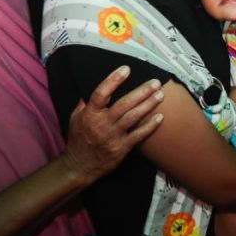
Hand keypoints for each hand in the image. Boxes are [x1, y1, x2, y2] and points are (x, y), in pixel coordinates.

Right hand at [62, 67, 164, 183]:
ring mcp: (113, 136)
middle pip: (124, 104)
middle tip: (155, 82)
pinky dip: (150, 126)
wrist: (79, 166)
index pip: (101, 93)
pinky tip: (160, 117)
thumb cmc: (78, 140)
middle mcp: (102, 123)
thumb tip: (89, 88)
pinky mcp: (122, 148)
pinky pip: (138, 135)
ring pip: (133, 117)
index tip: (126, 69)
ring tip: (160, 95)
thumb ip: (84, 103)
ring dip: (148, 105)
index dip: (113, 80)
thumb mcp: (74, 119)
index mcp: (90, 114)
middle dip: (141, 92)